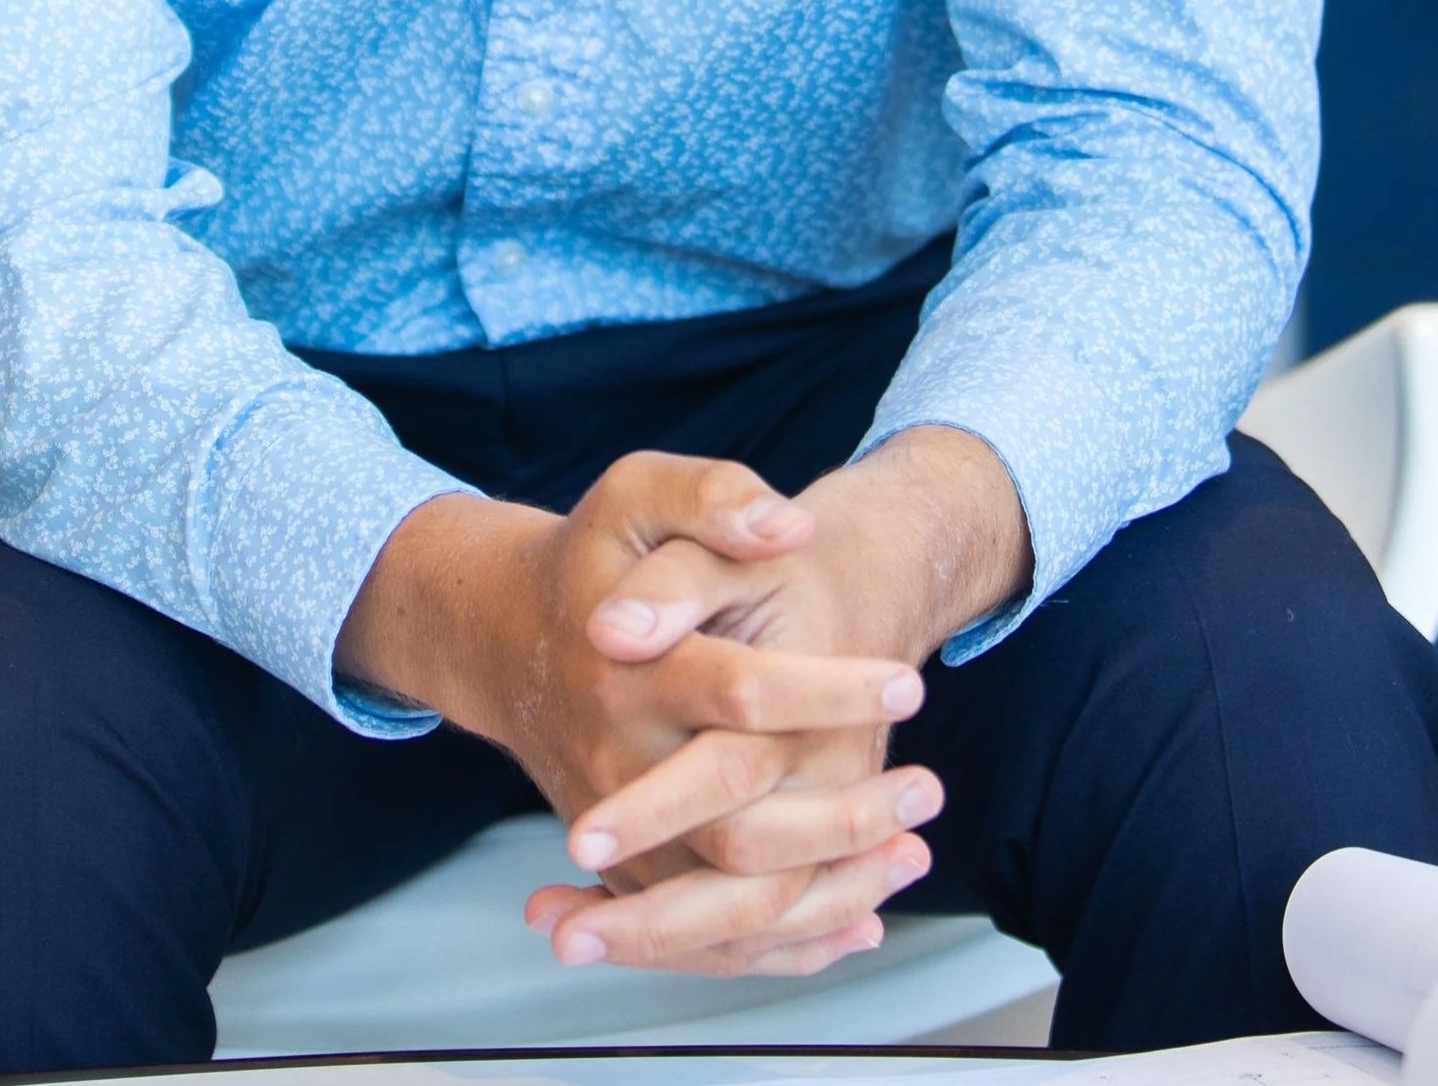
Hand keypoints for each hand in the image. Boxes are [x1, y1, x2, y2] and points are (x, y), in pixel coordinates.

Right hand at [521, 426, 1028, 976]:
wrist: (510, 636)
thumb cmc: (594, 560)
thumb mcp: (638, 496)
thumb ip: (712, 497)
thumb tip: (788, 525)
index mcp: (625, 669)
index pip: (738, 693)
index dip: (828, 692)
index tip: (908, 684)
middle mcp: (616, 763)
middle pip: (738, 825)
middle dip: (845, 817)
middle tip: (927, 791)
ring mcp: (619, 832)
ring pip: (731, 898)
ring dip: (832, 889)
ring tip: (912, 852)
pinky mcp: (628, 870)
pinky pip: (710, 935)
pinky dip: (788, 941)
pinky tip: (860, 917)